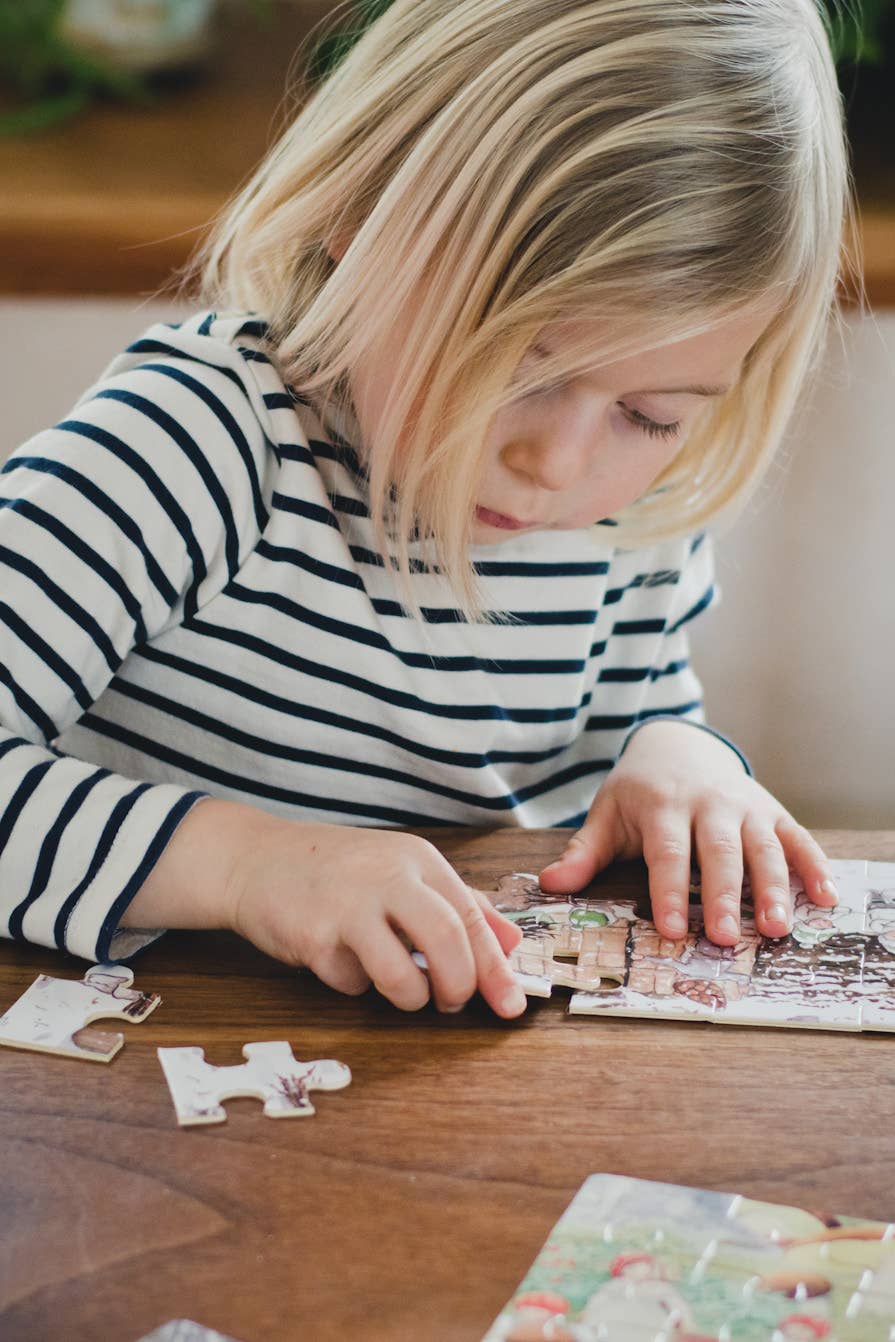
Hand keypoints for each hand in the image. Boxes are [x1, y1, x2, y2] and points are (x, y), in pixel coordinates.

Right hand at [228, 817, 526, 1016]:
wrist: (255, 859)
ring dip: (410, 998)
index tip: (511, 1005)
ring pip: (402, 976)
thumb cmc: (336, 872)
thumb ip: (457, 904)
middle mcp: (388, 876)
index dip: (496, 967)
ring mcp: (348, 904)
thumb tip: (511, 942)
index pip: (472, 917)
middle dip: (460, 986)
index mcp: (418, 859)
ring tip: (402, 989)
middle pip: (448, 942)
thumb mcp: (401, 872)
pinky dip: (355, 985)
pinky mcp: (313, 935)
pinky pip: (351, 983)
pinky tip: (342, 961)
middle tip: (453, 1004)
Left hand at [538, 720, 837, 944]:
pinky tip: (826, 898)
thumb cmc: (639, 791)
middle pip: (719, 852)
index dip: (670, 891)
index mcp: (663, 805)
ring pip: (762, 847)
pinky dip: (814, 866)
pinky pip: (797, 838)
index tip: (673, 929)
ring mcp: (745, 805)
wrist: (678, 744)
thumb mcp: (607, 814)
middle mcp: (708, 804)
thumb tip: (549, 884)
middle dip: (725, 895)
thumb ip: (584, 853)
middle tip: (729, 937)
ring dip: (773, 887)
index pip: (667, 852)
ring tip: (777, 927)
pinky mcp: (772, 810)